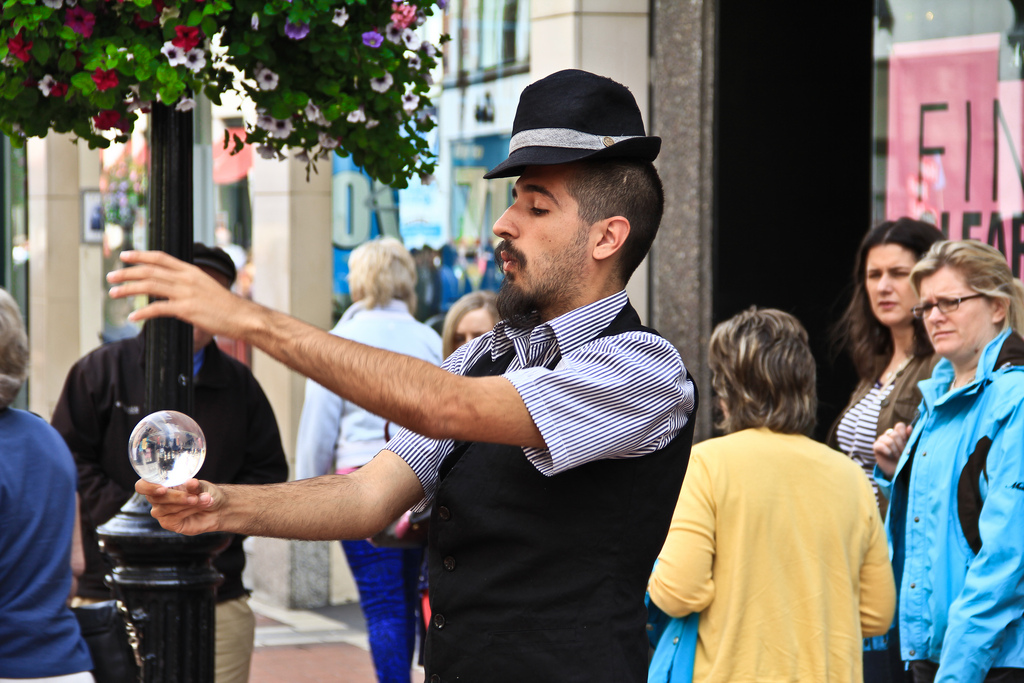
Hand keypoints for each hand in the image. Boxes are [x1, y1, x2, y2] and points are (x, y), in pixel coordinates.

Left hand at [106, 250, 253, 340]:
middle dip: (126, 273)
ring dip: (128, 290)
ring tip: (113, 294)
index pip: (160, 257)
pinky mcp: (187, 309)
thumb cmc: (225, 305)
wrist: (242, 316)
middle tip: (110, 277)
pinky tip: (133, 318)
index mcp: (191, 270)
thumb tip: (170, 287)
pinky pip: (158, 309)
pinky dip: (143, 313)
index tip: (124, 255)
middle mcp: (186, 278)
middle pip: (150, 270)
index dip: (140, 255)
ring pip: (149, 286)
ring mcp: (186, 293)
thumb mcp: (206, 287)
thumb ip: (187, 284)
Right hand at [135, 478, 222, 535]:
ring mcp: (161, 512)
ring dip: (187, 503)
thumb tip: (191, 482)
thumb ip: (195, 485)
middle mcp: (157, 498)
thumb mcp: (202, 486)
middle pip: (154, 498)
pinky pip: (173, 518)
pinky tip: (200, 506)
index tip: (163, 488)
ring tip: (205, 499)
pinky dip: (188, 511)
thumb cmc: (206, 492)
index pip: (142, 486)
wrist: (217, 508)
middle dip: (176, 497)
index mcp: (160, 484)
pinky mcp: (168, 523)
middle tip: (195, 496)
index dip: (148, 487)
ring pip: (166, 508)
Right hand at [873, 421, 911, 478]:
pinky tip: (890, 455)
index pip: (899, 426)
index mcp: (898, 433)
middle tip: (903, 453)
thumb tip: (909, 426)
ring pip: (888, 440)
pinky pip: (880, 445)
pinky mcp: (876, 446)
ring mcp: (881, 439)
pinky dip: (887, 451)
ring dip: (895, 450)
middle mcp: (889, 434)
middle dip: (900, 445)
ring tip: (897, 456)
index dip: (903, 433)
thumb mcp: (910, 447)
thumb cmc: (905, 457)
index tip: (906, 441)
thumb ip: (910, 436)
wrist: (898, 470)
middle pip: (894, 434)